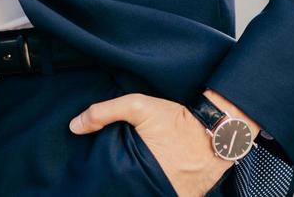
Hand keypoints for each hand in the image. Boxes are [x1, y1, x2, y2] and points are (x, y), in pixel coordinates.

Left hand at [69, 92, 234, 196]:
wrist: (219, 130)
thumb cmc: (177, 119)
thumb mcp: (139, 105)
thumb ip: (104, 113)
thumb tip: (74, 127)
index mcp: (140, 170)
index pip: (114, 183)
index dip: (104, 179)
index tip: (96, 174)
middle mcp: (158, 189)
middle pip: (128, 190)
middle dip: (122, 184)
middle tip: (118, 173)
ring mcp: (174, 196)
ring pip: (147, 194)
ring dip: (139, 188)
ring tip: (133, 176)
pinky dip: (155, 191)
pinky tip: (150, 181)